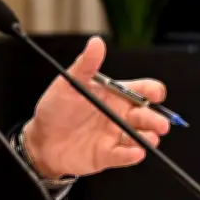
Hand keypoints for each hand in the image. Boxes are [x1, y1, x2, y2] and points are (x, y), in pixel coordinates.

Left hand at [23, 36, 170, 178]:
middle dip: (156, 119)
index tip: (153, 93)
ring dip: (149, 138)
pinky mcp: (109, 155)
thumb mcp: (68, 84)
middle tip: (158, 123)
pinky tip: (134, 152)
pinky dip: (132, 155)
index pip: (141, 90)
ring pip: (142, 137)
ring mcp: (115, 135)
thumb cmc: (55, 108)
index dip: (152, 91)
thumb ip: (84, 65)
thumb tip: (96, 42)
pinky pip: (126, 156)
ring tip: (146, 137)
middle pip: (147, 115)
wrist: (40, 138)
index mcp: (112, 95)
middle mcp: (118, 115)